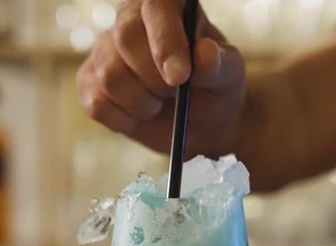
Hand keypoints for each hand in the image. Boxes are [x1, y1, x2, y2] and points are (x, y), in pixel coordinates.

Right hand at [76, 0, 245, 158]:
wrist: (203, 126)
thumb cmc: (215, 90)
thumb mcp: (228, 76)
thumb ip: (218, 64)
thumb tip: (205, 54)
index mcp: (166, 7)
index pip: (155, 5)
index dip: (166, 42)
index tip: (180, 77)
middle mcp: (130, 21)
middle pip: (126, 38)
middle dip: (156, 79)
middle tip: (176, 94)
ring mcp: (105, 51)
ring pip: (110, 75)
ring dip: (143, 103)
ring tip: (160, 104)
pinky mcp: (91, 83)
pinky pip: (98, 104)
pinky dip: (124, 120)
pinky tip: (141, 117)